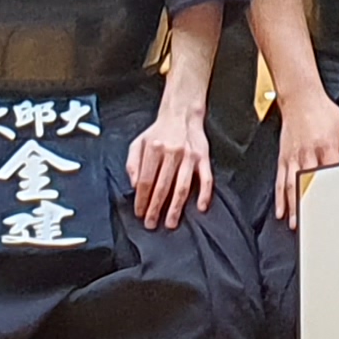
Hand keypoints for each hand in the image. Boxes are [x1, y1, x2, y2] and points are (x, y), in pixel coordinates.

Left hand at [130, 103, 214, 230]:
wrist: (181, 114)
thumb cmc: (158, 133)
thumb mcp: (138, 143)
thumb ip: (132, 164)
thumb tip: (134, 186)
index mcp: (154, 149)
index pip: (146, 180)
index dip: (141, 199)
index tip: (139, 212)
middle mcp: (172, 152)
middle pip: (162, 186)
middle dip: (155, 208)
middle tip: (151, 224)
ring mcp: (189, 156)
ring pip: (182, 186)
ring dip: (176, 207)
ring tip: (171, 223)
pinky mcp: (203, 158)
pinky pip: (206, 178)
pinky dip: (205, 193)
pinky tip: (201, 207)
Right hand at [269, 90, 338, 228]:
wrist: (301, 98)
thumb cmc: (326, 113)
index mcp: (326, 145)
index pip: (329, 172)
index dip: (331, 190)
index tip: (334, 207)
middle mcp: (308, 152)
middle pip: (307, 182)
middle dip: (307, 204)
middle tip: (311, 224)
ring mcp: (293, 156)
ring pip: (291, 185)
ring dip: (292, 205)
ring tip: (295, 223)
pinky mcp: (283, 157)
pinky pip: (280, 180)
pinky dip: (279, 197)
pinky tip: (281, 210)